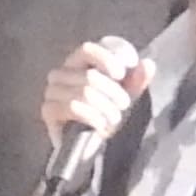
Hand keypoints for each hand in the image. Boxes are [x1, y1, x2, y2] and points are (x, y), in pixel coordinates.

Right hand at [41, 35, 148, 155]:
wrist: (90, 145)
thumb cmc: (106, 115)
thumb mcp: (125, 95)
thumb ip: (136, 79)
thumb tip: (148, 63)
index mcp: (77, 63)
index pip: (87, 49)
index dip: (106, 59)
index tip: (121, 73)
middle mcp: (60, 73)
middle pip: (90, 75)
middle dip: (113, 92)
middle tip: (123, 105)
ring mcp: (52, 91)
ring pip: (84, 91)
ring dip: (105, 107)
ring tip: (114, 118)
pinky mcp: (48, 110)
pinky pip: (73, 106)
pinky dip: (92, 116)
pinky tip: (100, 124)